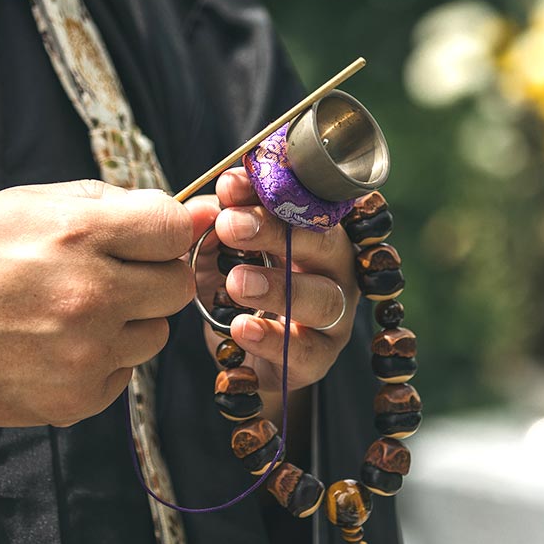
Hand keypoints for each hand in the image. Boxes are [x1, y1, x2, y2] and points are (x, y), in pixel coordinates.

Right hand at [0, 180, 204, 429]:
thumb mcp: (24, 205)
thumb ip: (110, 202)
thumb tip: (191, 212)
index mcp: (76, 235)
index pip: (174, 228)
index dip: (164, 231)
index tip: (143, 238)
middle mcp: (88, 296)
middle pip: (178, 284)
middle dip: (152, 276)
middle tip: (107, 275)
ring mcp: (85, 354)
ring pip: (156, 333)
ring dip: (127, 321)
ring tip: (71, 313)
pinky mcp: (79, 398)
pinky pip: (126, 372)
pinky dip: (102, 360)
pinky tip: (56, 346)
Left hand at [189, 167, 357, 400]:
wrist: (242, 356)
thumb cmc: (235, 289)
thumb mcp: (216, 250)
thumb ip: (212, 225)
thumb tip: (209, 207)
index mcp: (314, 231)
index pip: (303, 201)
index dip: (271, 190)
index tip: (228, 186)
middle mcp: (334, 268)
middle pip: (324, 242)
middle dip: (278, 230)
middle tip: (231, 226)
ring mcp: (334, 315)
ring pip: (323, 298)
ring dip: (279, 288)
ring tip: (236, 283)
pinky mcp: (319, 357)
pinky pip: (305, 350)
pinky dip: (273, 339)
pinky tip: (242, 328)